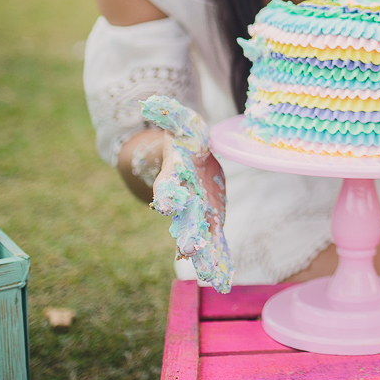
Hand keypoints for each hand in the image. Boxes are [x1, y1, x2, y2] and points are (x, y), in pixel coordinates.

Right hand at [142, 96, 234, 292]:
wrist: (188, 158)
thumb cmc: (182, 139)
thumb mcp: (179, 123)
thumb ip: (169, 112)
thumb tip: (154, 100)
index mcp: (173, 176)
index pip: (167, 185)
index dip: (166, 194)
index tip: (164, 204)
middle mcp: (183, 200)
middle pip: (183, 218)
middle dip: (187, 234)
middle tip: (189, 250)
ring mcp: (196, 213)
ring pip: (199, 238)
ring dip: (205, 256)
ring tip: (212, 277)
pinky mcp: (212, 220)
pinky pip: (217, 242)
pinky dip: (220, 259)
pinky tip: (225, 279)